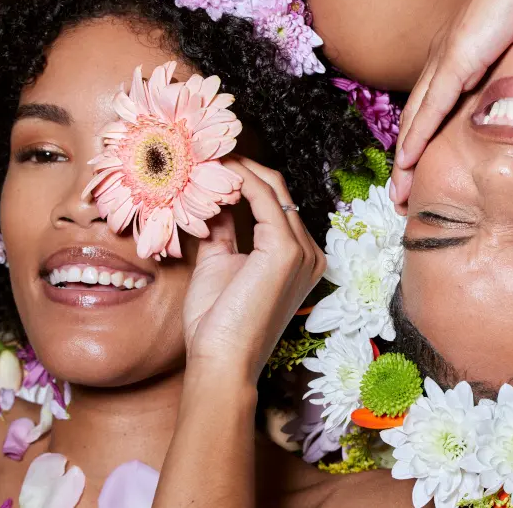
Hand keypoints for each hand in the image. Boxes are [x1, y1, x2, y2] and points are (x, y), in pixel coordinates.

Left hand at [182, 157, 325, 380]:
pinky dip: (237, 180)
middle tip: (206, 150)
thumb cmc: (218, 324)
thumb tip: (212, 198)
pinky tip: (213, 172)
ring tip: (204, 155)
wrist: (221, 361)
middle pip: (277, 191)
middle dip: (241, 168)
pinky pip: (262, 198)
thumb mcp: (219, 264)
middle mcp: (309, 252)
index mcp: (298, 257)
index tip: (210, 164)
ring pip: (271, 188)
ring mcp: (303, 250)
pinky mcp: (287, 250)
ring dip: (236, 169)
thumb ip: (222, 230)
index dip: (244, 180)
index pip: (276, 204)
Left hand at [391, 0, 512, 209]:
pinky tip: (406, 161)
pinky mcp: (459, 60)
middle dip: (408, 160)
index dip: (425, 141)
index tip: (422, 171)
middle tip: (402, 194)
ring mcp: (448, 61)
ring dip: (406, 159)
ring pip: (416, 121)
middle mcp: (445, 62)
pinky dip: (417, 136)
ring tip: (400, 193)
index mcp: (459, 57)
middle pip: (417, 120)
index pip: (435, 107)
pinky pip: (431, 107)